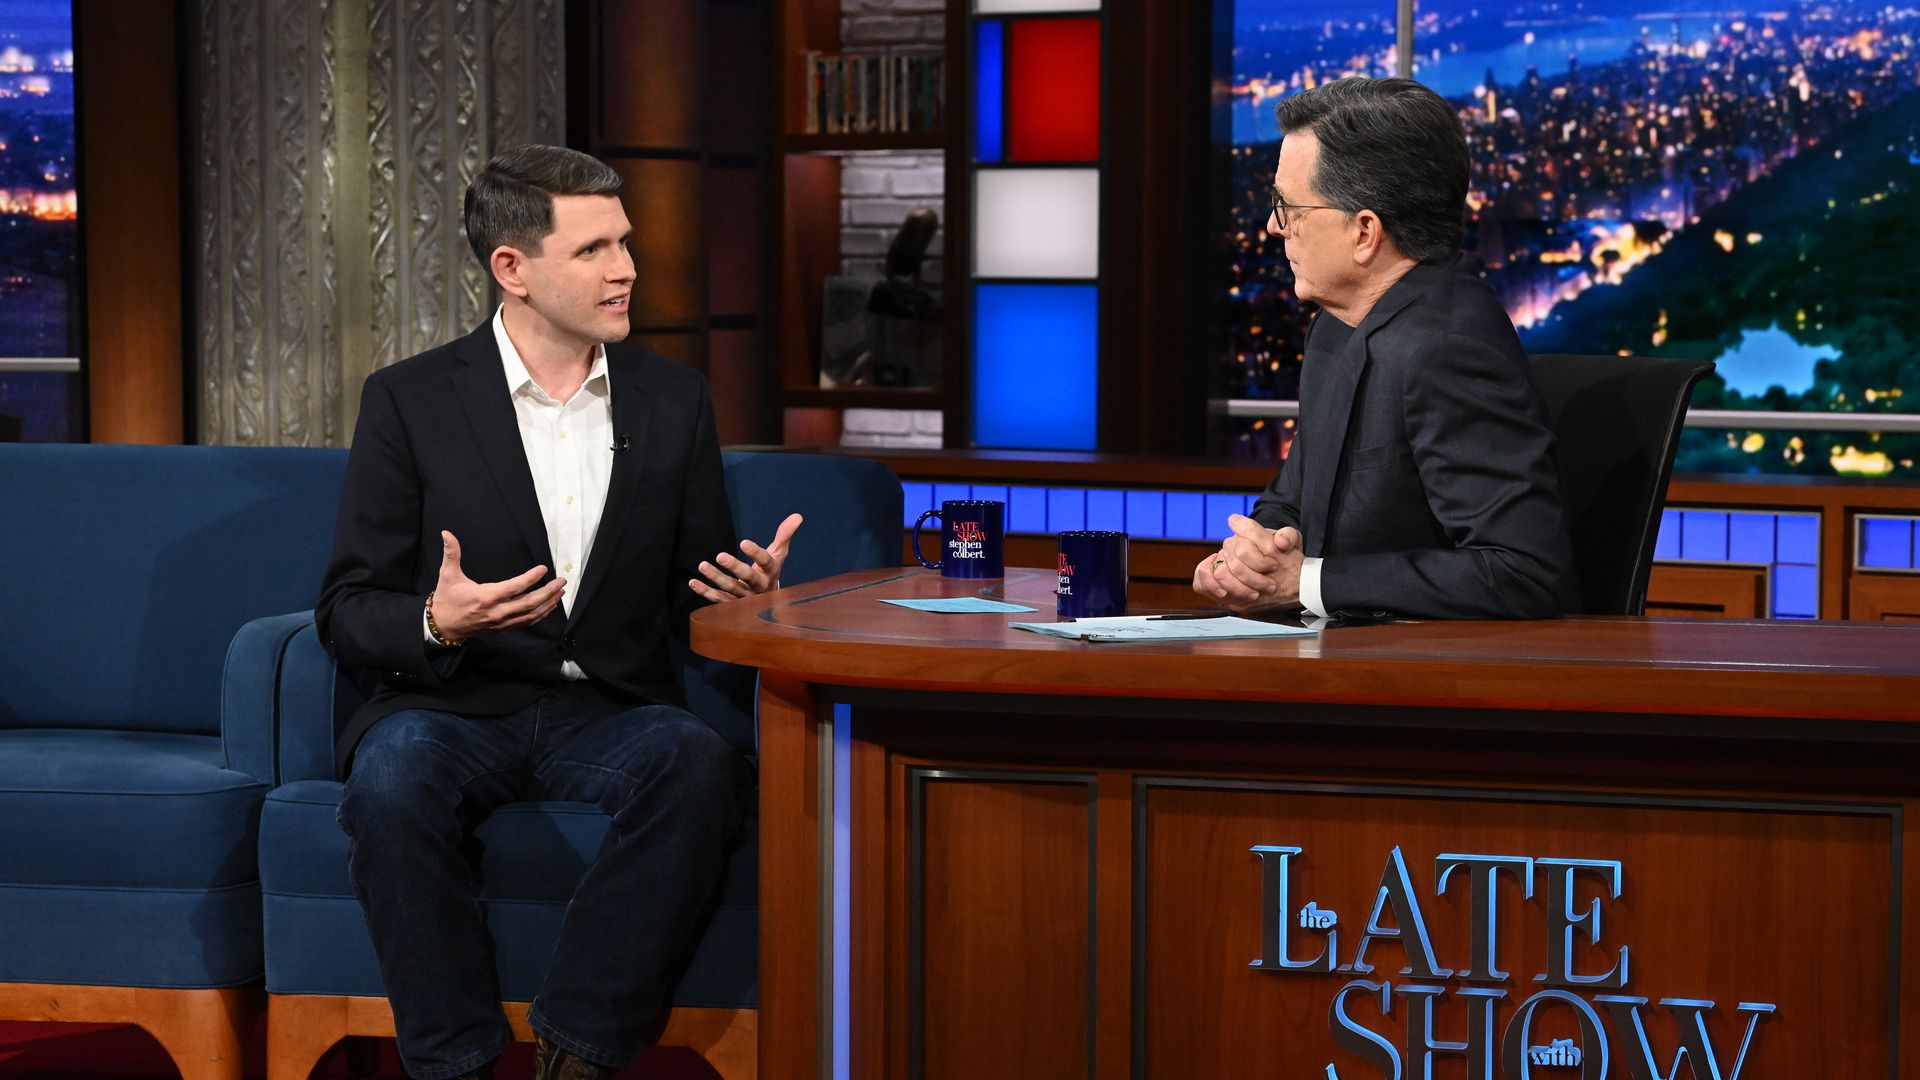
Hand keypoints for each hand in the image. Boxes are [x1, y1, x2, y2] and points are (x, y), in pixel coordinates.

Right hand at [431, 530, 565, 640]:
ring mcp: (502, 622)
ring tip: (560, 592)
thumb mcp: (447, 575)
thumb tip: (446, 533)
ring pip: (531, 615)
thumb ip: (451, 553)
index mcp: (486, 597)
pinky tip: (549, 606)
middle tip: (561, 581)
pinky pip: (526, 622)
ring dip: (548, 603)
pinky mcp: (504, 628)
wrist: (444, 626)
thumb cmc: (448, 599)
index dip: (530, 578)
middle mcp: (497, 612)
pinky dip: (540, 615)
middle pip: (529, 603)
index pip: (514, 587)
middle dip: (548, 592)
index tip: (543, 569)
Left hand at [689, 513, 803, 602]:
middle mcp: (759, 587)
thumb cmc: (770, 570)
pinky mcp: (732, 606)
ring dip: (716, 578)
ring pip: (730, 589)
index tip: (743, 542)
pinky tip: (693, 582)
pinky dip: (705, 591)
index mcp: (770, 572)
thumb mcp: (778, 553)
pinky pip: (717, 599)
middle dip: (735, 568)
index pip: (765, 561)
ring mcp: (745, 598)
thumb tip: (798, 515)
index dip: (755, 553)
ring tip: (702, 565)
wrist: (767, 600)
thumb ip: (784, 535)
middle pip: (748, 578)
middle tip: (720, 555)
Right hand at [1190, 515, 1303, 610]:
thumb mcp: (1292, 542)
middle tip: (1269, 586)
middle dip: (1252, 578)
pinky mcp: (1214, 581)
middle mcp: (1229, 548)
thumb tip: (1280, 541)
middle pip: (1233, 563)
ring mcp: (1220, 563)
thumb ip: (1289, 536)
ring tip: (1254, 594)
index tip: (1274, 566)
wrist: (1283, 577)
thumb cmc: (1284, 558)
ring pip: (1220, 573)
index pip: (1243, 545)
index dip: (1258, 560)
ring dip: (1238, 587)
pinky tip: (1224, 594)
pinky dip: (1210, 586)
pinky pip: (1200, 582)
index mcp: (1244, 535)